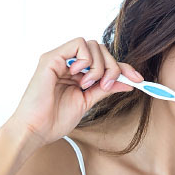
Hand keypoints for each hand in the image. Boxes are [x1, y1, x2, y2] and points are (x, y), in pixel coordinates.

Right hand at [5, 38, 142, 148]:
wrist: (36, 130)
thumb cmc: (55, 119)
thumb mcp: (88, 101)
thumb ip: (105, 89)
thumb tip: (128, 83)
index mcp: (77, 72)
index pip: (105, 61)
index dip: (124, 67)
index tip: (138, 79)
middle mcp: (68, 63)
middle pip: (102, 49)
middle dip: (112, 66)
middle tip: (107, 85)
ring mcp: (60, 59)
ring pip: (93, 45)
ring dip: (99, 66)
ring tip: (88, 84)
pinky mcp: (51, 58)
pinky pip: (78, 44)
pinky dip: (86, 59)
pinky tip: (79, 76)